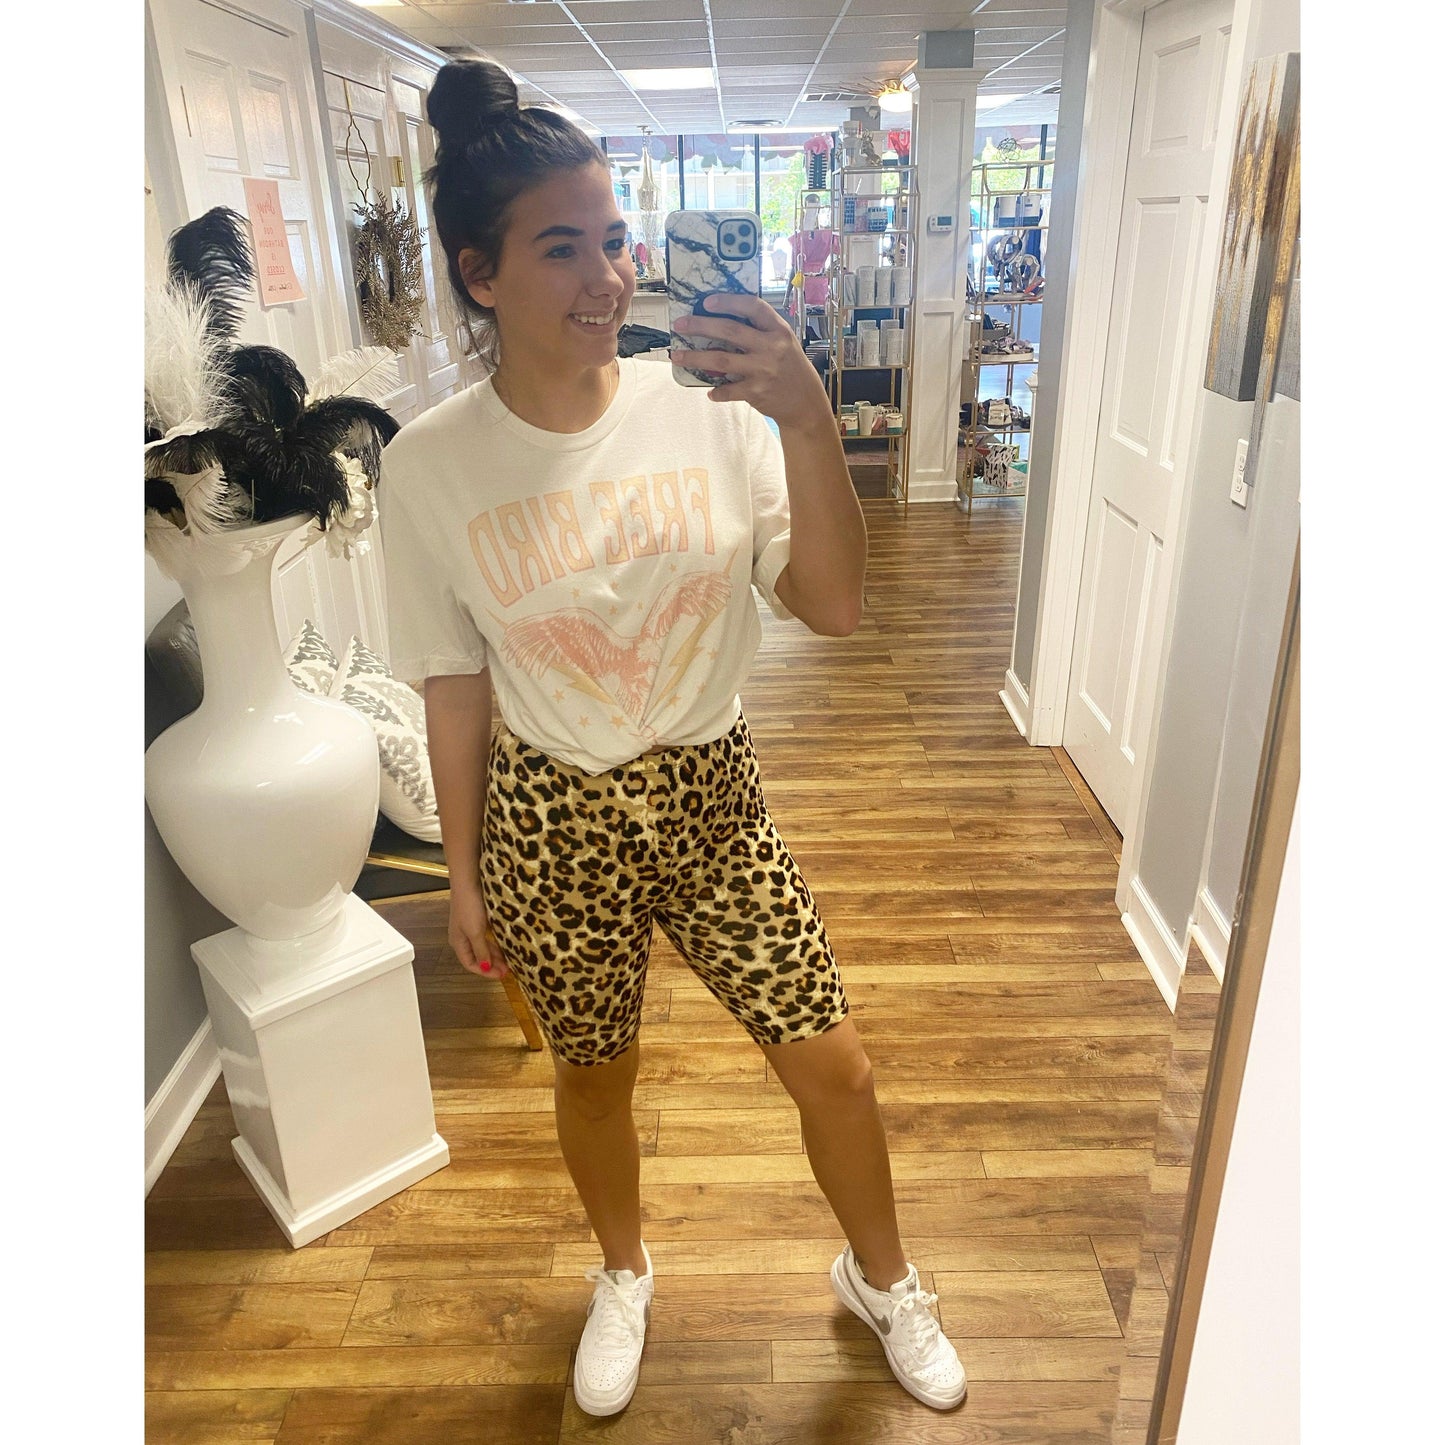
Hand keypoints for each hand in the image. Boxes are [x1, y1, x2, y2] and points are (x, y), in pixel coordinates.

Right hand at [448, 886, 508, 978]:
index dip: (485, 972)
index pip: (470, 964)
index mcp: (458, 943)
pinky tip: (506, 944)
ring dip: (496, 954)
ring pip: (484, 946)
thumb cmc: (469, 907)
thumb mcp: (475, 932)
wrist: (468, 881)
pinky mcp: (478, 918)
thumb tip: (485, 968)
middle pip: (478, 956)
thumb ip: (481, 950)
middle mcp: (463, 937)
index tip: (501, 975)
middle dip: (492, 964)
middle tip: (509, 970)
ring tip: (510, 960)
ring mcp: (470, 927)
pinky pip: (487, 936)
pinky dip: (496, 942)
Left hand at [671, 294, 834, 433]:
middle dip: (701, 325)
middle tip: (681, 324)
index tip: (707, 301)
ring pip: (721, 360)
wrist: (806, 403)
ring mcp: (763, 370)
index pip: (753, 307)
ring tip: (677, 355)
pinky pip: (728, 390)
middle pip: (730, 331)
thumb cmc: (791, 369)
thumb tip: (722, 323)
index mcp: (779, 330)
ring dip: (695, 357)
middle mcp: (771, 347)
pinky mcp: (756, 391)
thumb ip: (760, 332)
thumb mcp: (784, 343)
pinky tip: (709, 392)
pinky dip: (717, 392)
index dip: (729, 302)